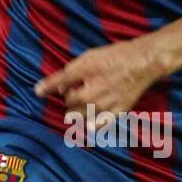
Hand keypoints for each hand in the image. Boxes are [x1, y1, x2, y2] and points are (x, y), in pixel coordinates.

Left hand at [34, 37, 160, 117]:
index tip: (38, 92)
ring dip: (75, 113)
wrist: (143, 62)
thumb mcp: (90, 56)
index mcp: (86, 71)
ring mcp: (106, 103)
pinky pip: (98, 125)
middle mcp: (94, 89)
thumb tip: (59, 88)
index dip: (46, 87)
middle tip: (75, 92)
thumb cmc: (116, 56)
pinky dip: (90, 125)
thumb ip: (72, 71)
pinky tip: (88, 122)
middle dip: (68, 99)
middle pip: (69, 102)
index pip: (60, 81)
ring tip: (79, 107)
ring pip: (81, 116)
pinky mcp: (117, 112)